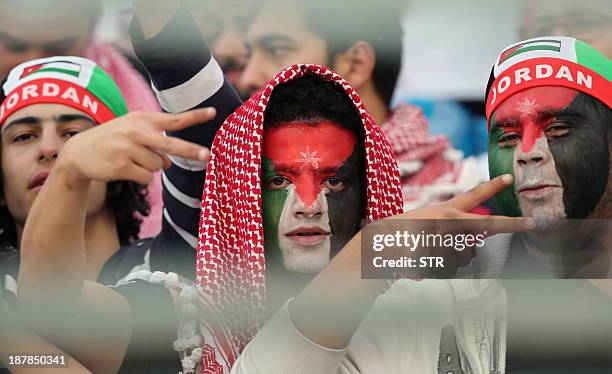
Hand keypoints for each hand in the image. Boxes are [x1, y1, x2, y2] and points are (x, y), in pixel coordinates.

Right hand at [57, 108, 215, 184]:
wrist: (78, 153)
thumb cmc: (114, 140)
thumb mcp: (132, 129)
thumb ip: (155, 140)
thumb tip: (169, 163)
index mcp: (142, 119)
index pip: (174, 118)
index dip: (195, 116)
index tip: (214, 112)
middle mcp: (136, 132)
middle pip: (171, 145)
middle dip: (191, 151)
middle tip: (208, 156)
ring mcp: (127, 149)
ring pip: (159, 166)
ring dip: (152, 167)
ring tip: (133, 160)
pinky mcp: (121, 166)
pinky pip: (147, 177)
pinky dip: (142, 177)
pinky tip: (126, 169)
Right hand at [381, 174, 534, 277]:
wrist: (383, 245)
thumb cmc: (401, 232)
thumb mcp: (425, 221)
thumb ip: (450, 229)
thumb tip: (470, 248)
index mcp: (447, 211)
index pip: (474, 195)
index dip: (492, 186)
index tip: (508, 178)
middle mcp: (453, 224)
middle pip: (489, 224)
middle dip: (512, 224)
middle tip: (531, 223)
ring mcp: (453, 242)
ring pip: (466, 254)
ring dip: (453, 256)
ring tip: (429, 252)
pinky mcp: (449, 261)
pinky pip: (454, 268)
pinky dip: (443, 268)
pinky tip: (427, 262)